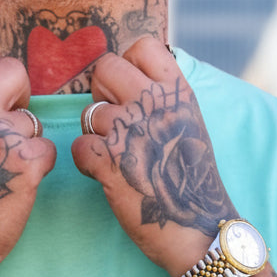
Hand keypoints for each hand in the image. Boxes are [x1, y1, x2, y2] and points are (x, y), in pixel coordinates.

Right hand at [0, 48, 56, 276]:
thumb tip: (1, 81)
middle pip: (14, 72)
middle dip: (20, 98)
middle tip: (10, 129)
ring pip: (33, 120)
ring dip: (26, 143)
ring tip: (2, 171)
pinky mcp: (26, 162)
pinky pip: (49, 149)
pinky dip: (40, 167)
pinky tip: (18, 184)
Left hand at [71, 38, 233, 276]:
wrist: (198, 229)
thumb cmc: (193, 184)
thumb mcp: (190, 126)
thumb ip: (165, 101)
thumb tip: (132, 85)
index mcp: (178, 93)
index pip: (141, 47)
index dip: (126, 66)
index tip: (129, 92)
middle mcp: (155, 105)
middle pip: (105, 70)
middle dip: (102, 95)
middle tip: (114, 125)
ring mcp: (132, 132)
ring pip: (89, 113)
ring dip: (95, 135)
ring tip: (116, 158)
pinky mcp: (110, 164)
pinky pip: (79, 147)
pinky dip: (86, 163)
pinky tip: (104, 175)